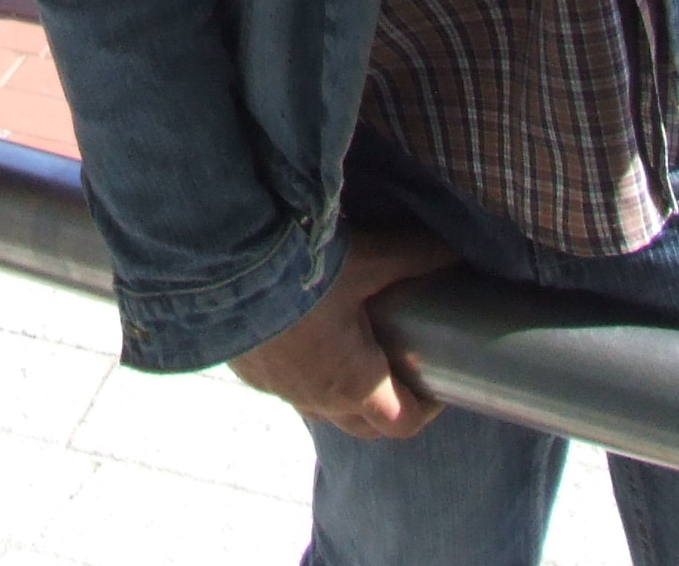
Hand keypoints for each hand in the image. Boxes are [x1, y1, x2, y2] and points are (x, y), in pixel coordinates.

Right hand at [227, 224, 453, 439]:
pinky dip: (307, 375)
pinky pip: (288, 388)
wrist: (222, 267)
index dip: (427, 409)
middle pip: (365, 426)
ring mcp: (281, 389)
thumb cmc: (303, 273)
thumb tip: (456, 251)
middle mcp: (319, 398)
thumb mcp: (369, 260)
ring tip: (356, 352)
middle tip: (401, 369)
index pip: (402, 422)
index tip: (438, 383)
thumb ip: (415, 257)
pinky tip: (307, 338)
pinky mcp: (251, 372)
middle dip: (389, 407)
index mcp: (355, 383)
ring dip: (346, 393)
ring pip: (324, 409)